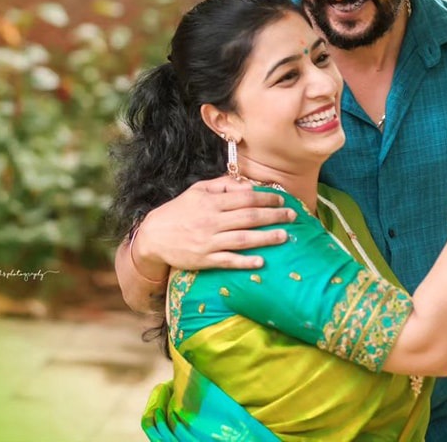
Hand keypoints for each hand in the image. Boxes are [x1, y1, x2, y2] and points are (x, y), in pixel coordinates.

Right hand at [134, 175, 296, 271]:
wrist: (154, 236)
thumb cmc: (179, 210)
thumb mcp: (198, 190)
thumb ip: (223, 185)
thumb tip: (246, 185)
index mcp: (212, 202)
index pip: (245, 198)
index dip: (265, 198)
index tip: (281, 199)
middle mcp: (212, 221)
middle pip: (249, 217)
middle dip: (273, 216)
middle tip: (292, 216)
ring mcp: (209, 241)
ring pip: (243, 239)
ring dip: (266, 238)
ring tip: (284, 236)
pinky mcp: (205, 260)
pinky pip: (228, 261)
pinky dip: (245, 261)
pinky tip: (261, 261)